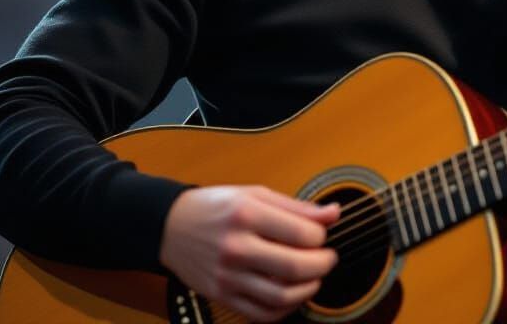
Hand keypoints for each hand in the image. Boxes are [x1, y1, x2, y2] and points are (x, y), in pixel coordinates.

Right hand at [159, 185, 339, 321]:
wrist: (173, 226)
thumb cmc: (218, 207)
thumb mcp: (257, 195)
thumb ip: (297, 207)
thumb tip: (333, 213)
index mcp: (247, 214)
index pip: (300, 232)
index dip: (321, 235)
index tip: (322, 234)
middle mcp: (236, 247)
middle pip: (293, 266)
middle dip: (322, 265)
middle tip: (328, 258)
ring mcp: (228, 276)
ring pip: (280, 296)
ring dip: (308, 289)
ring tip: (314, 277)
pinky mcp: (222, 296)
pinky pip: (260, 313)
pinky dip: (284, 309)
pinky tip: (292, 295)